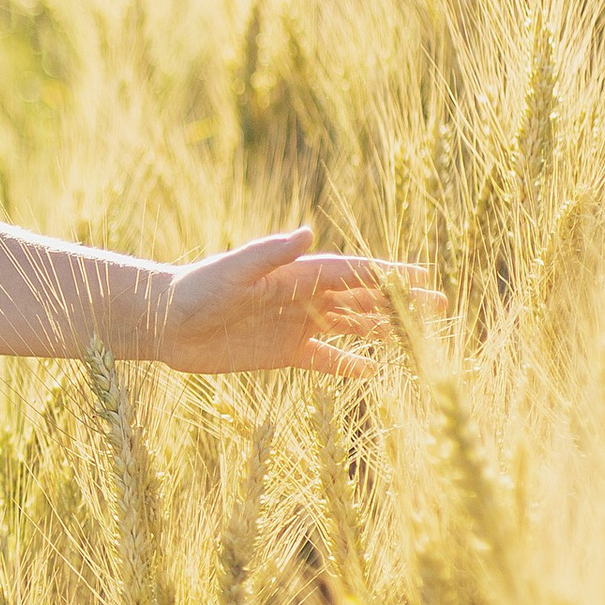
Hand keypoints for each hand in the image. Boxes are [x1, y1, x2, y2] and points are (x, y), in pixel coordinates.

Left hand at [155, 226, 429, 375]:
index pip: (354, 272)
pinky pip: (324, 358)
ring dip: (383, 330)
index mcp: (297, 274)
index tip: (423, 276)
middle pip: (362, 298)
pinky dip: (347, 364)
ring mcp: (295, 323)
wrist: (165, 322)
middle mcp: (303, 296)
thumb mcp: (233, 270)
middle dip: (400, 302)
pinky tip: (372, 372)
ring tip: (417, 338)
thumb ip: (270, 254)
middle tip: (440, 307)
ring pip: (350, 326)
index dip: (389, 274)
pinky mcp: (282, 351)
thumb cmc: (196, 289)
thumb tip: (307, 232)